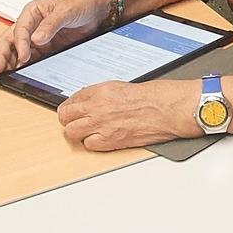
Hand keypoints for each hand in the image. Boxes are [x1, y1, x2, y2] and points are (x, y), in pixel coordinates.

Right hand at [0, 0, 107, 73]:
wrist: (96, 9)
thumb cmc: (79, 3)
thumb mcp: (66, 12)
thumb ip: (51, 24)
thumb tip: (36, 38)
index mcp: (32, 12)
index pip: (20, 29)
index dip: (19, 44)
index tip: (23, 57)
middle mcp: (31, 25)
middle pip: (10, 40)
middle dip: (2, 54)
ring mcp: (37, 37)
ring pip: (17, 50)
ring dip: (10, 61)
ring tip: (3, 74)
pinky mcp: (45, 47)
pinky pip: (31, 57)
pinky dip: (24, 65)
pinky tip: (20, 73)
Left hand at [57, 79, 198, 151]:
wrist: (167, 109)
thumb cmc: (153, 97)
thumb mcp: (122, 87)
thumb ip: (102, 94)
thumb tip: (90, 101)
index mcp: (100, 91)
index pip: (72, 99)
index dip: (70, 107)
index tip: (72, 110)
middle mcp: (97, 107)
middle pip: (65, 117)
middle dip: (69, 120)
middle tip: (75, 122)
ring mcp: (101, 125)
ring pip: (72, 132)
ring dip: (78, 133)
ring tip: (87, 132)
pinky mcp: (110, 140)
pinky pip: (88, 145)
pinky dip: (92, 144)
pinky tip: (100, 139)